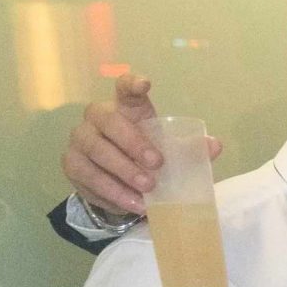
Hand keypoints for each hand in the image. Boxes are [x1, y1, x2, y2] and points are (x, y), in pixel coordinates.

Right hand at [63, 72, 223, 217]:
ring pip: (95, 149)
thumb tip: (214, 145)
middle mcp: (99, 117)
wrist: (121, 187)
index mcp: (127, 109)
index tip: (145, 85)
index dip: (131, 84)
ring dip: (123, 170)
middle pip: (108, 120)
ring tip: (147, 189)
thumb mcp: (171, 154)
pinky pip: (89, 176)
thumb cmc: (148, 161)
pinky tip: (133, 202)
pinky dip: (113, 191)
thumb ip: (190, 150)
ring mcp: (82, 139)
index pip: (124, 89)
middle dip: (133, 142)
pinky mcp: (73, 163)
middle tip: (156, 164)